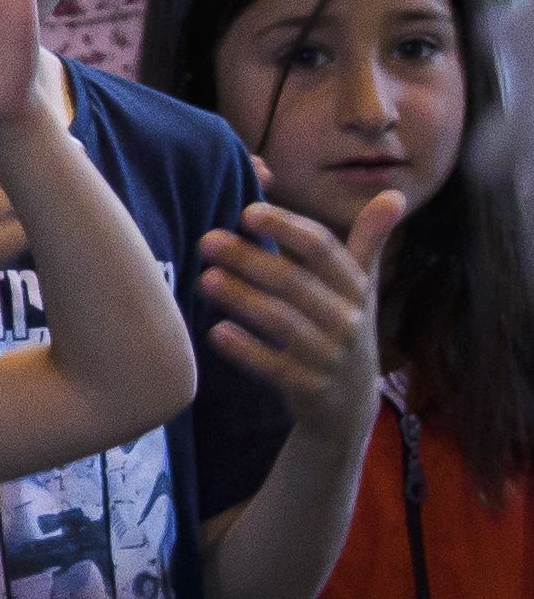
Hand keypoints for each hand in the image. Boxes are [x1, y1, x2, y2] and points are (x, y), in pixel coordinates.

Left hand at [197, 194, 392, 441]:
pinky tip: (216, 331)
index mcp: (355, 288)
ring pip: (283, 322)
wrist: (350, 404)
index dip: (287, 228)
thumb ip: (369, 239)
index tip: (247, 212)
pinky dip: (247, 350)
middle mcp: (347, 319)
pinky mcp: (309, 387)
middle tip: (206, 240)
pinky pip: (276, 367)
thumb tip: (394, 193)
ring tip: (205, 279)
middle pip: (295, 282)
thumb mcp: (361, 286)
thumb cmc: (345, 326)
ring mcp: (329, 355)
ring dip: (243, 298)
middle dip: (250, 259)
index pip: (323, 249)